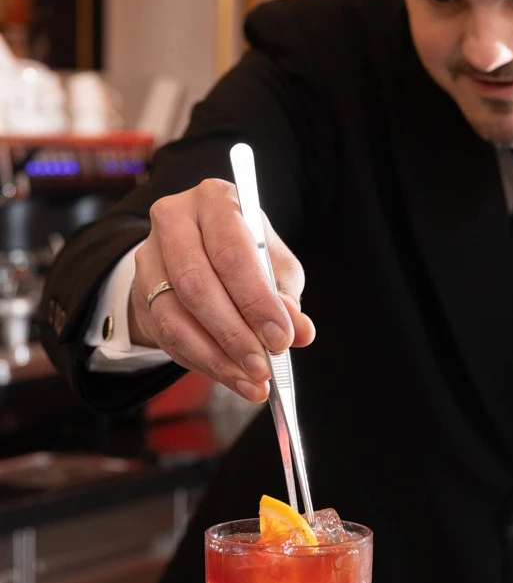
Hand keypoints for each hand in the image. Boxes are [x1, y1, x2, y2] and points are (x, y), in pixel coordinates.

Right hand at [129, 178, 314, 401]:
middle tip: (263, 367)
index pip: (232, 252)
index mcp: (215, 200)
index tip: (281, 339)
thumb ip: (286, 297)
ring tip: (251, 382)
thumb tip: (301, 332)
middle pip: (196, 284)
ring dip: (217, 357)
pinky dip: (203, 362)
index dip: (256, 300)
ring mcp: (150, 255)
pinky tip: (232, 378)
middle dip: (234, 333)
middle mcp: (174, 220)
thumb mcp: (273, 265)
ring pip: (175, 315)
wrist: (199, 250)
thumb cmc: (245, 253)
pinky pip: (167, 336)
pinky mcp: (140, 291)